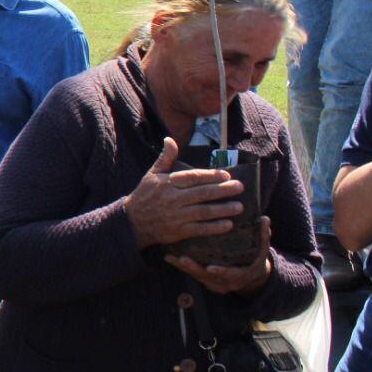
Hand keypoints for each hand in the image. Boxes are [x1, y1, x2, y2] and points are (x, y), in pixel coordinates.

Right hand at [124, 138, 244, 248]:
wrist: (131, 222)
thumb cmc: (144, 196)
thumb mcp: (151, 175)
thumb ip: (165, 158)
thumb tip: (170, 139)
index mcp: (167, 183)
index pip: (192, 177)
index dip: (210, 175)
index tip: (226, 174)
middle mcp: (172, 199)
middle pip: (202, 193)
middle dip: (223, 190)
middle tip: (240, 187)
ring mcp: (175, 216)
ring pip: (204, 212)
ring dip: (223, 209)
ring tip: (239, 206)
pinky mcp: (177, 232)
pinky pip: (199, 229)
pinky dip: (214, 227)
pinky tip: (228, 224)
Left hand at [165, 217, 273, 296]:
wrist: (251, 277)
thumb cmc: (255, 260)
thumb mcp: (261, 250)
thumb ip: (263, 236)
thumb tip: (265, 219)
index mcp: (241, 275)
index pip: (231, 275)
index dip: (221, 272)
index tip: (211, 268)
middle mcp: (225, 282)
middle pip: (208, 277)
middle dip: (195, 269)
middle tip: (183, 259)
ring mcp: (213, 283)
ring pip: (196, 276)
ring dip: (183, 267)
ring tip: (171, 257)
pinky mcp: (204, 280)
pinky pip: (190, 274)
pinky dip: (180, 266)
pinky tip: (168, 257)